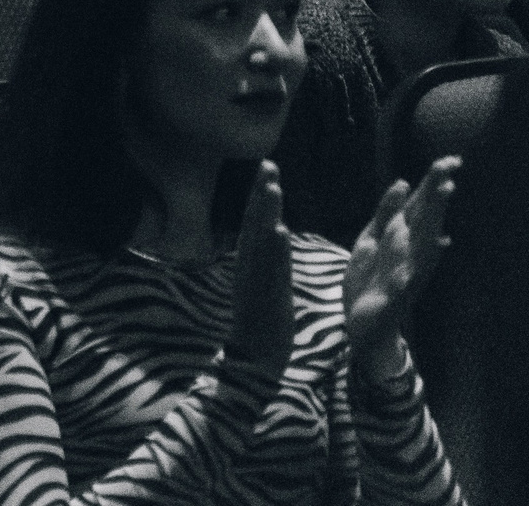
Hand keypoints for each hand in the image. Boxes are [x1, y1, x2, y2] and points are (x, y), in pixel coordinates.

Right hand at [224, 161, 295, 380]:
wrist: (253, 365)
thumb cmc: (262, 328)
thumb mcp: (265, 289)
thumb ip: (268, 263)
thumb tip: (273, 238)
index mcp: (251, 266)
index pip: (255, 224)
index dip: (260, 197)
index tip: (268, 171)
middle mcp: (249, 268)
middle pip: (254, 225)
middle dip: (261, 194)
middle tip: (268, 164)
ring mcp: (255, 282)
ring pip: (260, 241)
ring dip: (266, 213)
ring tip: (273, 187)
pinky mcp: (265, 298)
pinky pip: (269, 269)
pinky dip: (273, 249)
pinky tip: (278, 231)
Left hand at [344, 157, 458, 384]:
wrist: (365, 324)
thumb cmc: (372, 279)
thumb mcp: (371, 240)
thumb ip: (387, 213)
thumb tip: (404, 182)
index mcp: (404, 240)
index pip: (422, 207)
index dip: (434, 185)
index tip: (450, 160)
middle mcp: (411, 256)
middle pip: (425, 225)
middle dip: (435, 203)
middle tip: (449, 177)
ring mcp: (404, 278)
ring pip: (418, 254)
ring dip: (428, 236)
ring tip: (438, 218)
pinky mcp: (391, 300)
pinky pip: (399, 289)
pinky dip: (405, 280)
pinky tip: (409, 273)